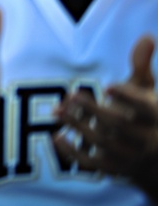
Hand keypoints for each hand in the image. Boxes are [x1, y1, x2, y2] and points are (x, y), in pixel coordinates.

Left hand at [55, 36, 157, 196]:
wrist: (154, 159)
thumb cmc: (144, 115)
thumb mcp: (147, 91)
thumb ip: (142, 66)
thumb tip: (147, 36)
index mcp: (155, 115)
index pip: (146, 107)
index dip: (128, 96)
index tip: (108, 86)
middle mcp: (145, 138)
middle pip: (119, 124)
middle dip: (93, 109)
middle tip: (71, 95)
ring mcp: (130, 156)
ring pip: (103, 143)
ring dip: (78, 127)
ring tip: (57, 111)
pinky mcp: (115, 170)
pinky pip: (93, 165)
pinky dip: (74, 153)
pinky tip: (57, 136)